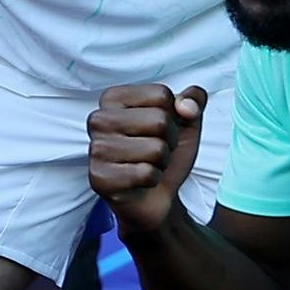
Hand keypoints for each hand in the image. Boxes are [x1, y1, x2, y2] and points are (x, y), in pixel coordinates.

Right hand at [86, 83, 205, 236]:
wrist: (156, 195)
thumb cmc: (163, 153)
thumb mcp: (185, 120)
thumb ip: (193, 99)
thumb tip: (187, 106)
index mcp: (114, 98)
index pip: (161, 94)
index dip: (173, 116)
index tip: (159, 129)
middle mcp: (99, 120)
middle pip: (160, 120)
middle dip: (168, 141)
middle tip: (154, 151)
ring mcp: (96, 149)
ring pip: (156, 148)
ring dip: (161, 162)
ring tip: (147, 165)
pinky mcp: (100, 178)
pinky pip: (146, 173)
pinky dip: (153, 179)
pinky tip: (140, 181)